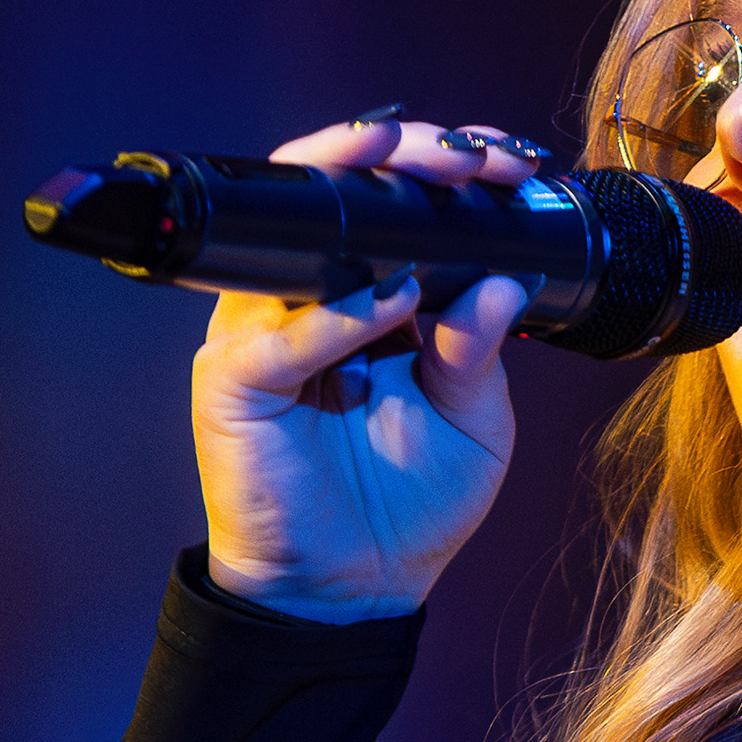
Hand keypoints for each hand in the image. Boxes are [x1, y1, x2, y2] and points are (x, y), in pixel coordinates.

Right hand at [193, 115, 550, 620]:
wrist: (358, 587)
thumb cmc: (411, 502)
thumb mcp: (475, 421)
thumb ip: (481, 351)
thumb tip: (504, 279)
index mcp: (366, 295)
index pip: (387, 202)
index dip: (440, 168)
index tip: (508, 159)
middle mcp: (306, 299)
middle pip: (332, 194)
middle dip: (402, 156)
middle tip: (470, 154)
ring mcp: (261, 332)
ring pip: (295, 241)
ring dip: (362, 200)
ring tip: (431, 180)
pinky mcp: (232, 381)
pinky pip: (278, 335)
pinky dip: (335, 316)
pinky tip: (390, 298)